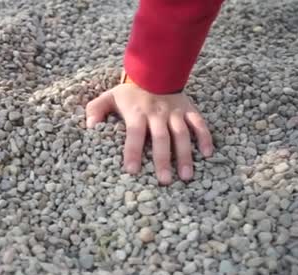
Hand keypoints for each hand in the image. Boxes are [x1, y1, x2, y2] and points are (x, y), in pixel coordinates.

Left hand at [85, 84, 213, 184]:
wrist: (155, 70)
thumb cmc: (129, 92)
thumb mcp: (109, 97)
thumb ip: (96, 110)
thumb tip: (89, 127)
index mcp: (137, 112)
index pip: (134, 133)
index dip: (132, 151)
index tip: (131, 170)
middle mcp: (158, 113)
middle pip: (161, 138)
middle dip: (163, 159)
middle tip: (164, 181)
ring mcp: (175, 112)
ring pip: (182, 134)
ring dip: (185, 155)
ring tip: (186, 176)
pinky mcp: (189, 109)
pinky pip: (199, 123)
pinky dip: (205, 137)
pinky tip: (208, 154)